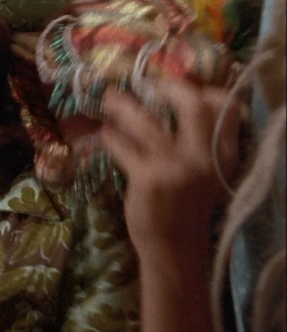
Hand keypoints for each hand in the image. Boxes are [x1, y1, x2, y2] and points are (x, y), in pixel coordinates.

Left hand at [100, 80, 240, 256]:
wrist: (175, 249)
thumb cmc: (186, 207)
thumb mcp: (206, 174)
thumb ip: (200, 144)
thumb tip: (177, 105)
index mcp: (223, 155)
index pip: (226, 108)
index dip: (203, 89)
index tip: (177, 83)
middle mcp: (205, 158)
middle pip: (193, 105)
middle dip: (168, 87)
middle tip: (145, 83)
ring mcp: (177, 168)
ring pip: (147, 122)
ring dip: (123, 106)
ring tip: (109, 100)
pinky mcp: (149, 180)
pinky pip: (123, 147)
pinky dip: (110, 137)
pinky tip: (104, 134)